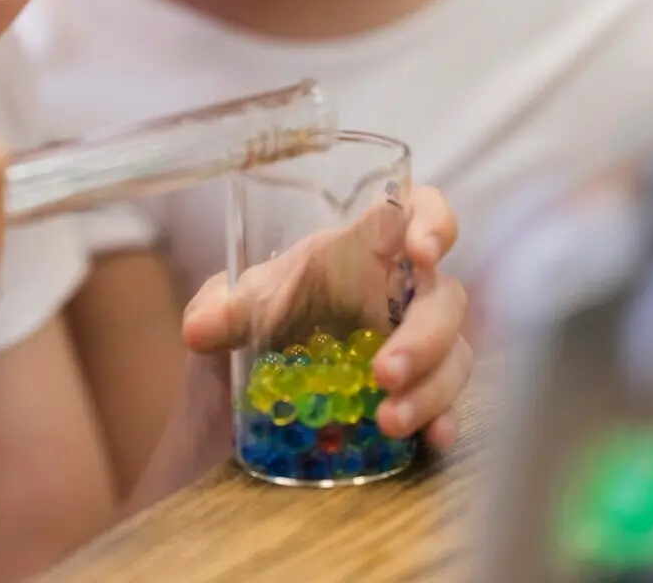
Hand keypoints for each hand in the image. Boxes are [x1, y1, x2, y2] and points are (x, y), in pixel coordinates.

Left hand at [181, 184, 471, 449]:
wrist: (245, 382)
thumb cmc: (258, 317)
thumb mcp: (236, 310)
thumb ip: (223, 310)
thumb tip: (199, 328)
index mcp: (359, 251)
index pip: (413, 212)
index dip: (433, 221)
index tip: (423, 252)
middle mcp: (396, 291)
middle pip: (442, 298)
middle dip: (424, 336)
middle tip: (384, 374)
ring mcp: (414, 341)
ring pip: (453, 354)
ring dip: (431, 388)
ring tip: (389, 421)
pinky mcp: (417, 390)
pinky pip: (449, 402)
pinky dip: (444, 419)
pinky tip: (433, 440)